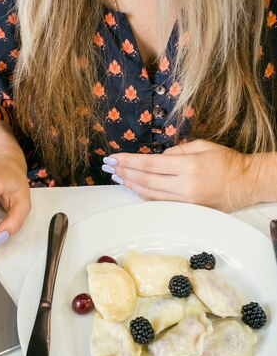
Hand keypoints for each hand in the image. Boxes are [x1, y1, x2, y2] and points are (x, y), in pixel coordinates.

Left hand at [104, 139, 257, 210]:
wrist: (246, 183)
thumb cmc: (226, 160)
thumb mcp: (201, 145)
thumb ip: (176, 150)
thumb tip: (156, 158)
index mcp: (188, 166)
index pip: (150, 163)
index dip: (128, 161)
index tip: (114, 158)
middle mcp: (184, 185)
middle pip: (146, 180)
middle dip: (124, 173)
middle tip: (109, 167)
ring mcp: (186, 200)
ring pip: (150, 194)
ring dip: (131, 186)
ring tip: (117, 177)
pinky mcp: (188, 209)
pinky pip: (160, 203)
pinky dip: (145, 195)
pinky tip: (135, 188)